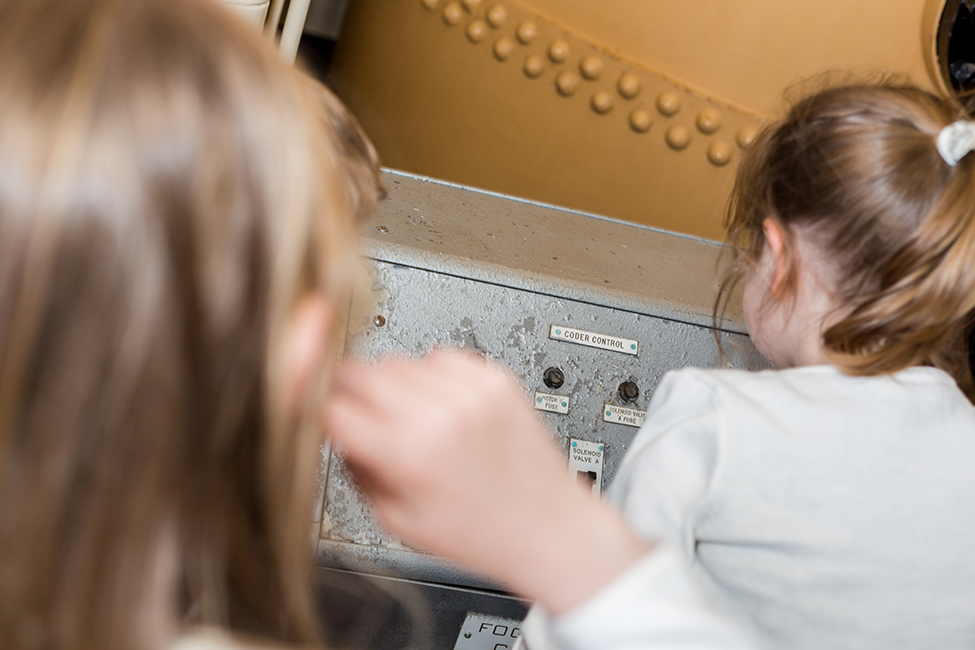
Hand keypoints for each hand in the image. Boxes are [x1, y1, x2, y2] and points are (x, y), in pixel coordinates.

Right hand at [324, 350, 647, 613]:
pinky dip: (428, 376)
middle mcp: (440, 412)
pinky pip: (439, 356)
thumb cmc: (479, 533)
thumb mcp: (397, 520)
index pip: (330, 405)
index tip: (306, 408)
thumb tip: (331, 427)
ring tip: (405, 419)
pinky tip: (438, 407)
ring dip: (387, 383)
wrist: (549, 526)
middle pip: (359, 371)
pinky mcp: (494, 377)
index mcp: (410, 453)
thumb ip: (356, 468)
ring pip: (397, 359)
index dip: (311, 406)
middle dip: (345, 391)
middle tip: (352, 415)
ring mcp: (471, 390)